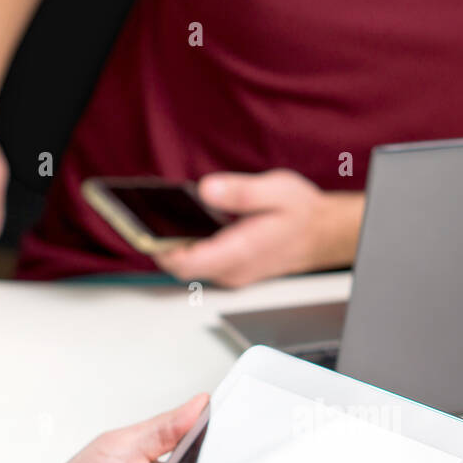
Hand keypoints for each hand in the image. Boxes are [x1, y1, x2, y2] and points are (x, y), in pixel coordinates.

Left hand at [155, 170, 364, 288]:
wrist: (324, 234)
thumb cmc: (302, 213)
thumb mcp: (276, 190)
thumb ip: (241, 192)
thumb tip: (207, 189)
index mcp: (241, 251)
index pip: (187, 263)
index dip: (159, 248)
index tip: (141, 229)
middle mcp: (233, 269)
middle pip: (182, 266)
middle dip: (159, 243)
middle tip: (139, 215)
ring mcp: (232, 272)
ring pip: (190, 265)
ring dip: (172, 243)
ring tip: (153, 215)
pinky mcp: (231, 268)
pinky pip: (200, 262)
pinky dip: (186, 244)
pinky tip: (180, 222)